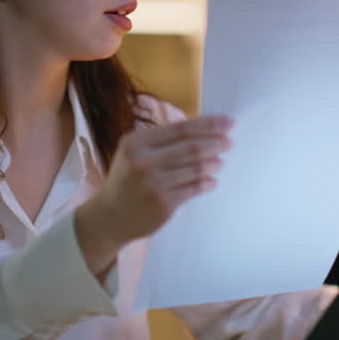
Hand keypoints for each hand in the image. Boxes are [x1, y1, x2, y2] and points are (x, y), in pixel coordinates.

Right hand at [74, 115, 232, 278]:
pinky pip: (194, 189)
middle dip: (215, 143)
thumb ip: (160, 140)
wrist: (109, 216)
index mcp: (136, 142)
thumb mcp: (133, 152)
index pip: (180, 129)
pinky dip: (206, 183)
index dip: (208, 125)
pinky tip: (211, 181)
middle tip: (229, 142)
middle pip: (191, 147)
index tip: (228, 122)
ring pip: (195, 168)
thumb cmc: (126, 180)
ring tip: (220, 163)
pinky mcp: (163, 203)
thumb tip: (201, 129)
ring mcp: (153, 184)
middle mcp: (143, 161)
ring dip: (213, 164)